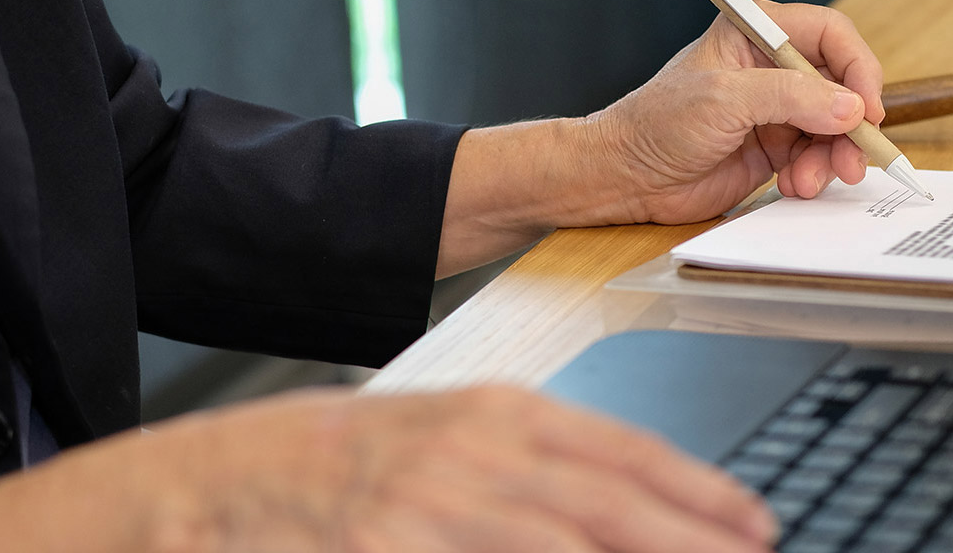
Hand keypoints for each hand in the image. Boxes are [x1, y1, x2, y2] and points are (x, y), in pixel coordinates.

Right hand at [0, 386, 775, 552]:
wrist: (198, 489)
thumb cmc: (324, 468)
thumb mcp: (433, 447)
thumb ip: (517, 474)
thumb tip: (610, 512)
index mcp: (488, 413)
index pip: (621, 451)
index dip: (697, 491)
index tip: (753, 521)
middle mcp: (469, 452)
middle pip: (612, 501)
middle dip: (693, 537)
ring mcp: (427, 506)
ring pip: (564, 541)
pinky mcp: (385, 545)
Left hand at [585, 0, 885, 223]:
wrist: (626, 176)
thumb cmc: (656, 124)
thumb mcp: (724, 100)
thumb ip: (789, 97)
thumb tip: (848, 106)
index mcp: (757, 34)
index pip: (830, 36)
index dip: (857, 69)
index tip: (866, 107)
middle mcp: (772, 68)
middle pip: (841, 85)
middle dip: (851, 124)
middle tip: (853, 156)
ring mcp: (775, 110)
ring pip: (834, 127)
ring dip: (832, 155)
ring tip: (809, 179)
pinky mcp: (774, 148)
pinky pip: (816, 157)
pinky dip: (815, 173)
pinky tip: (793, 185)